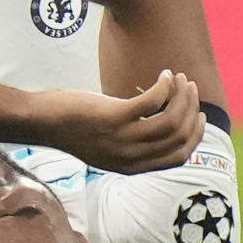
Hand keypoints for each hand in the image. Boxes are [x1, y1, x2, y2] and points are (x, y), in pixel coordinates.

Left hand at [39, 70, 204, 173]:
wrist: (42, 122)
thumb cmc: (74, 127)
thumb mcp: (107, 143)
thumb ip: (132, 141)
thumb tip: (158, 122)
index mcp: (131, 167)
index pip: (178, 157)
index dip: (195, 136)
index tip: (199, 116)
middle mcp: (130, 157)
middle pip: (179, 136)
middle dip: (192, 110)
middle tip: (190, 89)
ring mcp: (122, 138)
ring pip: (170, 120)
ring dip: (182, 97)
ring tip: (180, 79)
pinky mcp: (113, 117)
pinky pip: (152, 102)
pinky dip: (164, 87)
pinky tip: (164, 76)